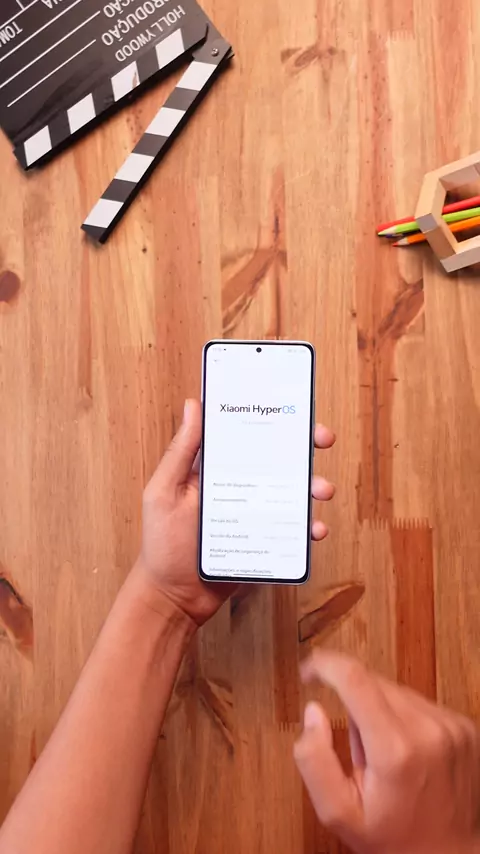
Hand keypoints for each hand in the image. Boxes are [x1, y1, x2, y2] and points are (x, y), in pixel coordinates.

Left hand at [136, 398, 335, 626]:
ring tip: (322, 490)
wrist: (174, 596)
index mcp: (217, 468)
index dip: (272, 418)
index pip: (248, 434)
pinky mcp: (267, 539)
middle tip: (322, 439)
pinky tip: (314, 529)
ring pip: (294, 492)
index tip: (294, 408)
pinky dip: (310, 527)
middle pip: (279, 459)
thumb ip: (181, 452)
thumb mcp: (164, 492)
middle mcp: (241, 486)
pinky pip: (294, 529)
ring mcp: (257, 513)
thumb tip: (193, 405)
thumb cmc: (162, 543)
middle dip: (305, 446)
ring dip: (314, 486)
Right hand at [294, 650, 479, 853]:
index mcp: (394, 750)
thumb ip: (314, 760)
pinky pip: (421, 703)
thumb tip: (313, 711)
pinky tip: (408, 754)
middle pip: (373, 683)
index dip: (325, 664)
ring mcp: (452, 726)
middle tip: (359, 752)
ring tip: (387, 759)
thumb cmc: (394, 838)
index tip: (309, 670)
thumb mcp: (339, 813)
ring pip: (397, 691)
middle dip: (353, 703)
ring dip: (380, 711)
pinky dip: (405, 718)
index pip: (354, 678)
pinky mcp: (465, 726)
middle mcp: (428, 730)